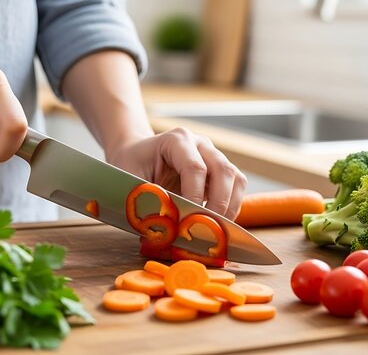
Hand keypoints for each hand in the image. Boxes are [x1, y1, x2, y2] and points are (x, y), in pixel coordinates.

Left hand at [107, 127, 247, 219]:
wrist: (137, 155)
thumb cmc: (132, 166)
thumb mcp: (130, 181)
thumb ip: (149, 201)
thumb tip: (169, 227)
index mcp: (176, 140)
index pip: (195, 167)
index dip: (195, 197)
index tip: (188, 220)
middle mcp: (200, 144)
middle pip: (223, 170)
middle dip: (219, 204)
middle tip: (208, 228)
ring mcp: (214, 155)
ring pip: (236, 178)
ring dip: (230, 206)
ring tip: (217, 228)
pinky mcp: (221, 170)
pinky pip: (237, 187)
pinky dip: (232, 207)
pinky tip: (218, 222)